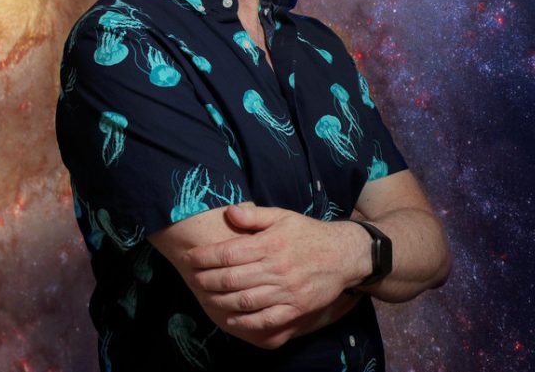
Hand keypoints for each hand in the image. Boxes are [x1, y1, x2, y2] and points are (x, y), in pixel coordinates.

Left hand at [183, 204, 368, 334]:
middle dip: (207, 279)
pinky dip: (246, 321)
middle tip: (193, 278)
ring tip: (205, 296)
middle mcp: (276, 268)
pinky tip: (231, 317)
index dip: (204, 256)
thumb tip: (228, 211)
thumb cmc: (307, 233)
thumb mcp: (282, 216)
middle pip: (232, 278)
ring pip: (245, 300)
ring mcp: (287, 290)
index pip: (228, 252)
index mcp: (269, 244)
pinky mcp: (296, 307)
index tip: (190, 258)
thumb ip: (253, 215)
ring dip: (220, 300)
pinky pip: (267, 319)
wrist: (344, 254)